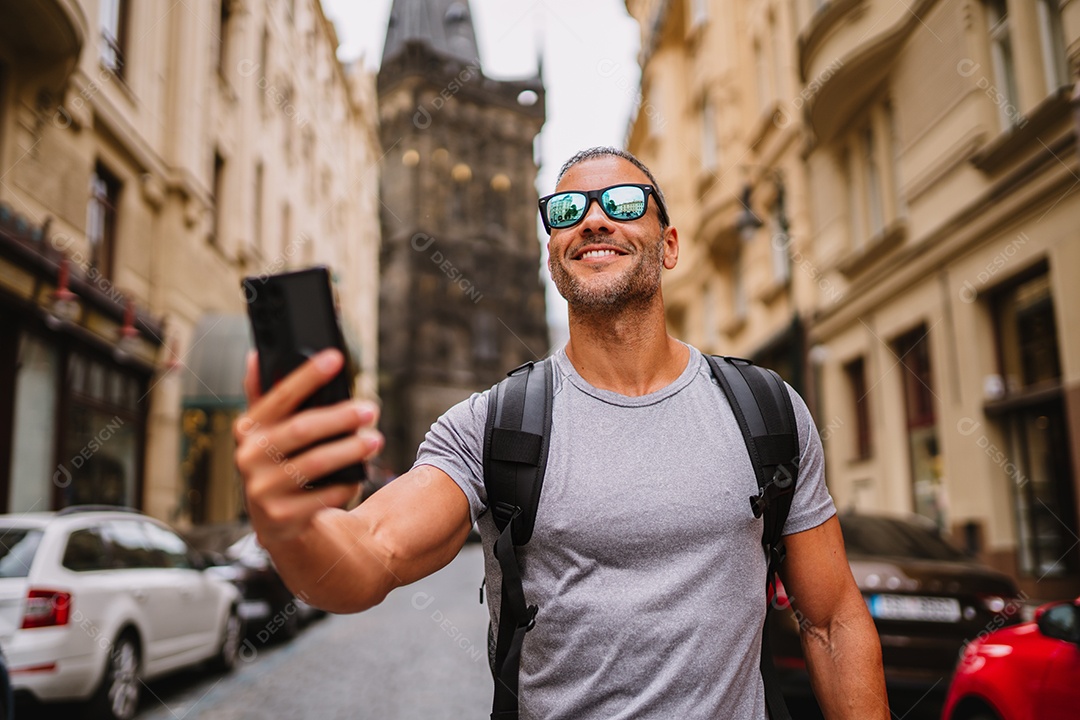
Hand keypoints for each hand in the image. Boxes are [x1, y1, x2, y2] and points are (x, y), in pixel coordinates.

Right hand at [233, 348, 382, 545]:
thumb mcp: (268, 433)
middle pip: (301, 429)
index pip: (279, 396)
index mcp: (248, 430)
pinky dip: (346, 483)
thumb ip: (266, 398)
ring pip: (316, 463)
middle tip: (370, 409)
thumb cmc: (281, 464)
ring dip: (351, 449)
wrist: (278, 524)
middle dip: (340, 417)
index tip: (336, 358)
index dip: (308, 375)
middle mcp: (249, 459)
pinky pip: (324, 496)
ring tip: (375, 440)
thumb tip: (257, 356)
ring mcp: (263, 491)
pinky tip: (359, 475)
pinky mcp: (283, 517)